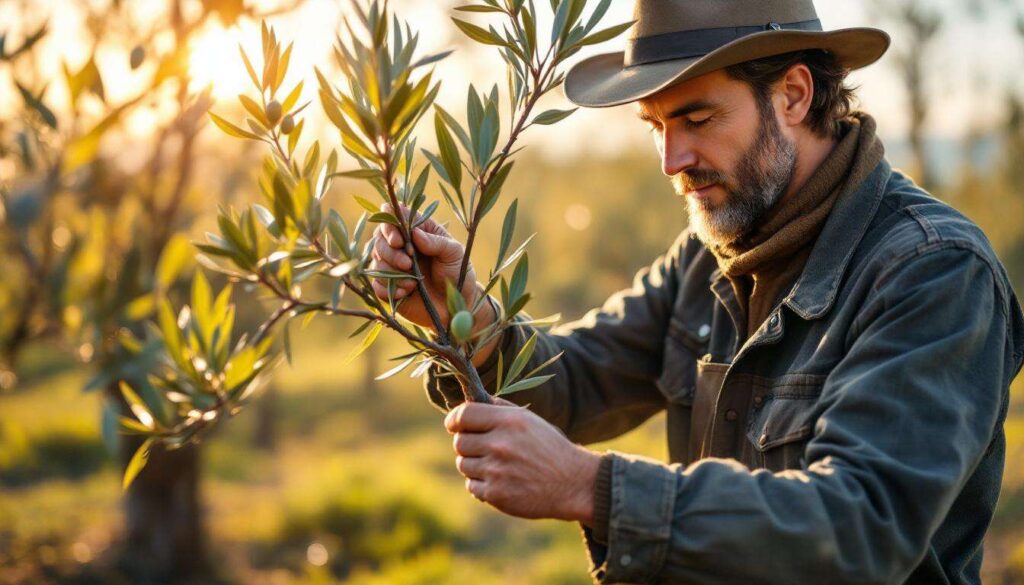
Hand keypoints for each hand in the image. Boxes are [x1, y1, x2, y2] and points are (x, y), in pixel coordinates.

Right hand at [369, 204, 500, 365]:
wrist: (458, 305)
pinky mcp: (389, 288)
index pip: (393, 218)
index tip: (399, 239)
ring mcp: (393, 267)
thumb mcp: (454, 253)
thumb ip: (436, 242)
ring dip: (391, 271)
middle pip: (378, 239)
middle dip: (390, 251)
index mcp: (416, 231)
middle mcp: (401, 247)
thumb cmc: (458, 273)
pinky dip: (389, 288)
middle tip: (408, 263)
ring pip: (376, 262)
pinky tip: (406, 292)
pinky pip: (376, 285)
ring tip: (413, 282)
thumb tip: (414, 233)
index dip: (390, 225)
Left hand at [445, 399, 600, 522]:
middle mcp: (500, 444)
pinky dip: (482, 485)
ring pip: (463, 465)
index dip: (454, 420)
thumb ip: (499, 410)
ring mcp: (496, 471)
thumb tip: (470, 403)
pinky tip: (502, 482)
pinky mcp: (496, 494)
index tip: (454, 425)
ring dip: (475, 466)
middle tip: (485, 449)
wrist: (573, 483)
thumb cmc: (550, 448)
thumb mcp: (529, 420)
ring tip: (498, 466)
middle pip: (459, 442)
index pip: (463, 415)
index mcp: (509, 421)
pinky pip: (472, 486)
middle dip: (468, 444)